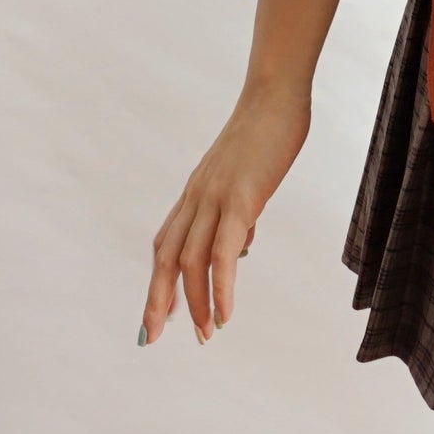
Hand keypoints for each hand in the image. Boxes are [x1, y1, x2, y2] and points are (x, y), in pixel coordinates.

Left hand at [140, 82, 310, 345]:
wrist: (277, 94)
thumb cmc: (269, 129)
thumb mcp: (248, 174)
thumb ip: (240, 209)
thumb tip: (242, 243)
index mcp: (197, 192)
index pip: (167, 245)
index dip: (159, 283)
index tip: (158, 318)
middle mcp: (197, 197)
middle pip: (167, 258)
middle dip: (159, 302)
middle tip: (156, 339)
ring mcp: (216, 197)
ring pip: (191, 260)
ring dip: (196, 302)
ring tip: (206, 333)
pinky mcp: (242, 197)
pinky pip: (224, 251)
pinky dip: (221, 286)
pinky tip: (224, 312)